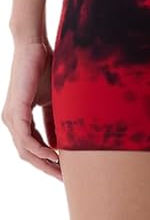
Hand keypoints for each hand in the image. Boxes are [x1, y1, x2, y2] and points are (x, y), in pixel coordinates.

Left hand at [1, 39, 62, 180]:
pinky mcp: (16, 110)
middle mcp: (11, 120)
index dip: (46, 160)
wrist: (35, 46)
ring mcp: (11, 117)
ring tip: (60, 170)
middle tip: (63, 178)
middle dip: (45, 167)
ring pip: (25, 150)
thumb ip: (53, 121)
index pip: (31, 147)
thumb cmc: (44, 68)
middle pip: (27, 154)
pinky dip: (39, 149)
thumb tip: (60, 143)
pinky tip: (53, 155)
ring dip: (43, 162)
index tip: (62, 171)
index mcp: (18, 118)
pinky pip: (26, 138)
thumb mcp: (52, 100)